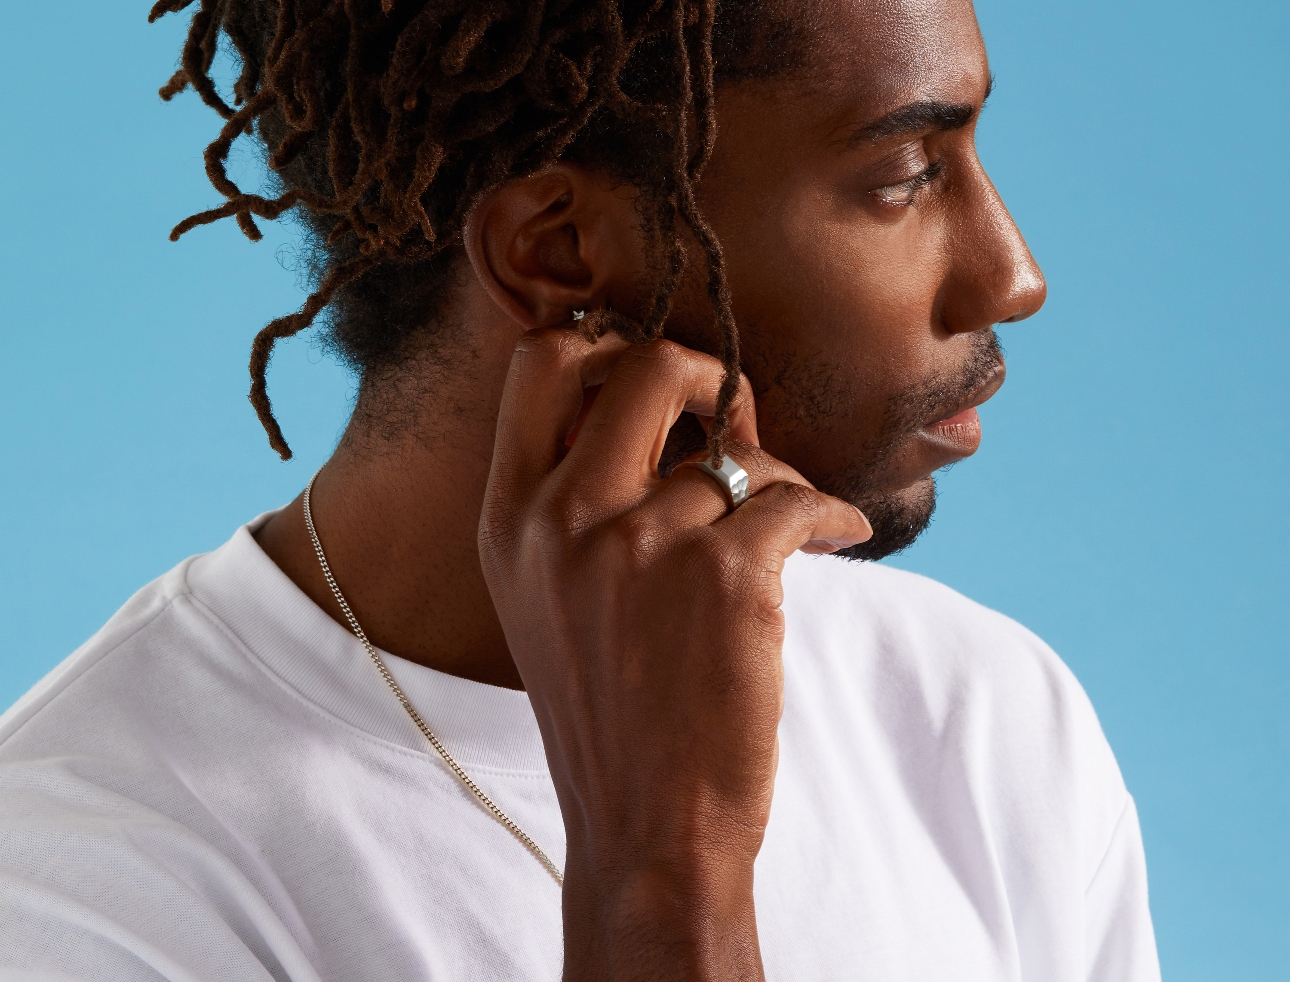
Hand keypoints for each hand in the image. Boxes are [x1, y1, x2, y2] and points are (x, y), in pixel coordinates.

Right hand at [478, 329, 871, 980]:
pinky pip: (801, 498)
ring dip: (781, 475)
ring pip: (740, 449)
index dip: (607, 344)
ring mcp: (641, 543)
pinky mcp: (726, 575)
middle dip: (706, 375)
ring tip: (796, 517)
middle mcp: (563, 518)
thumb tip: (673, 417)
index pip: (539, 361)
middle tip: (736, 416)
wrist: (646, 830)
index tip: (656, 381)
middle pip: (643, 365)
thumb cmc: (607, 716)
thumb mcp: (546, 600)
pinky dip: (836, 513)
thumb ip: (577, 503)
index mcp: (510, 519)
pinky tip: (842, 536)